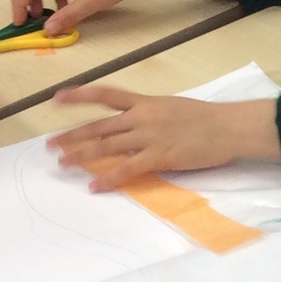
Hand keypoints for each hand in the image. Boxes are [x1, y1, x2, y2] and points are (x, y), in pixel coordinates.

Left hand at [48, 87, 280, 190]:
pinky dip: (109, 179)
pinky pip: (127, 169)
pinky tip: (94, 186)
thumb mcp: (174, 107)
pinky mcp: (159, 157)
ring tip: (63, 164)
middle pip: (99, 126)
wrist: (230, 127)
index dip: (79, 95)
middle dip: (72, 135)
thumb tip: (136, 125)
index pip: (105, 94)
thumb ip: (152, 115)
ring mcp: (149, 137)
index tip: (56, 98)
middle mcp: (142, 117)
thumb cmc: (208, 118)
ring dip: (82, 156)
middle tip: (50, 145)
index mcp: (146, 102)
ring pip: (106, 146)